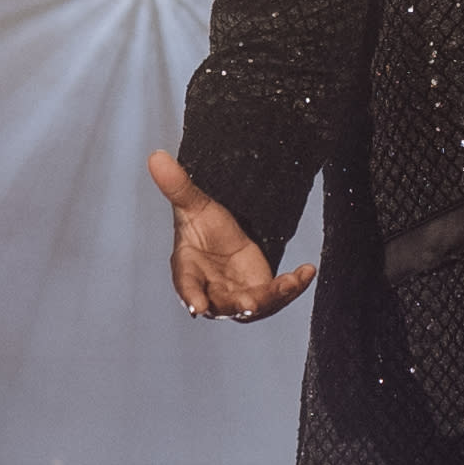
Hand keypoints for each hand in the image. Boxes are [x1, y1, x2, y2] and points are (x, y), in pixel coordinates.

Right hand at [147, 148, 315, 319]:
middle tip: (249, 304)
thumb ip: (177, 186)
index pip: (188, 286)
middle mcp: (212, 291)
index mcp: (189, 272)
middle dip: (238, 304)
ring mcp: (238, 296)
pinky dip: (293, 286)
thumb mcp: (193, 205)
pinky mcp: (261, 293)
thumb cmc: (202, 227)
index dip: (191, 297)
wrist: (225, 235)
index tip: (197, 308)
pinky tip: (307, 271)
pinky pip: (277, 294)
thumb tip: (156, 156)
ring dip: (272, 298)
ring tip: (289, 284)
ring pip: (255, 305)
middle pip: (224, 304)